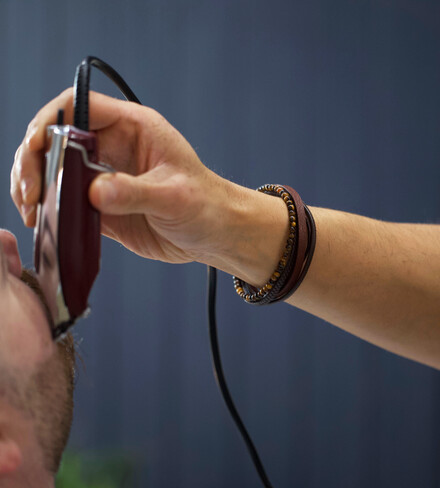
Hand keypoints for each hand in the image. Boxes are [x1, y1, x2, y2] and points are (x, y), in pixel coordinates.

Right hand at [10, 88, 234, 264]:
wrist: (215, 234)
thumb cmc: (206, 204)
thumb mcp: (175, 196)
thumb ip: (135, 192)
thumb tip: (95, 191)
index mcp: (133, 128)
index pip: (79, 107)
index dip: (50, 122)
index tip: (37, 148)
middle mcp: (114, 148)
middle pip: (57, 139)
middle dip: (35, 161)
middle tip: (31, 191)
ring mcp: (106, 178)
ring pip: (57, 172)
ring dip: (38, 188)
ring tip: (32, 212)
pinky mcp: (104, 207)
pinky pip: (68, 204)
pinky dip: (51, 213)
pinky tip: (45, 225)